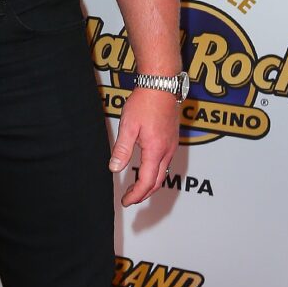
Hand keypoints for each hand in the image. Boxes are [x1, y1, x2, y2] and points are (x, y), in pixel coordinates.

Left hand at [109, 88, 179, 205]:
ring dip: (150, 184)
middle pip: (158, 181)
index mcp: (156, 150)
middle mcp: (167, 151)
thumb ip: (122, 149)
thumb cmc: (144, 103)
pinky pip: (166, 162)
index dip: (136, 195)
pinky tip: (146, 169)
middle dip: (144, 194)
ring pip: (163, 173)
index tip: (126, 201)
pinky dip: (156, 172)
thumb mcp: (128, 126)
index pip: (147, 182)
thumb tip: (114, 168)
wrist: (161, 85)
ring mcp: (172, 145)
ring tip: (136, 188)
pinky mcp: (172, 139)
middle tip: (130, 199)